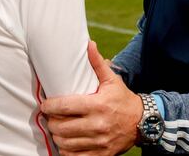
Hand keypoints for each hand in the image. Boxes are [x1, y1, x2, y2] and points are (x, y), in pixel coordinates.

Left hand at [41, 41, 141, 155]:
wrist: (143, 123)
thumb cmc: (123, 99)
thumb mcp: (112, 80)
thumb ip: (97, 63)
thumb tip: (88, 44)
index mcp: (98, 105)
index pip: (65, 107)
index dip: (50, 106)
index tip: (45, 105)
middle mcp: (98, 125)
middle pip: (62, 127)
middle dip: (51, 122)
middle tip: (49, 117)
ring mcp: (99, 142)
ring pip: (66, 144)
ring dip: (57, 137)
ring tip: (56, 130)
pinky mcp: (101, 154)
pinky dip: (67, 152)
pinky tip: (65, 144)